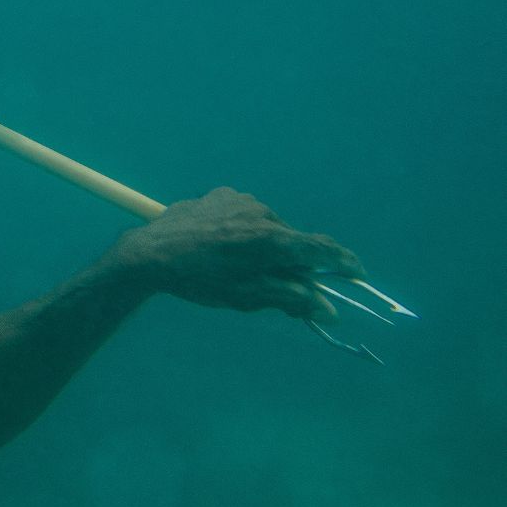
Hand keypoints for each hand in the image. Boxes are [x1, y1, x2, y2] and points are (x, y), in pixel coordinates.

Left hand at [114, 187, 363, 321]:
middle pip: (294, 242)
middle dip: (295, 265)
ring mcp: (241, 200)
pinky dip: (246, 231)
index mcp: (271, 240)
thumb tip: (330, 312)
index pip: (323, 250)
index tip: (357, 274)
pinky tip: (224, 248)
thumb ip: (292, 300)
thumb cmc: (198, 280)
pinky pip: (246, 215)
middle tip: (283, 288)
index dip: (344, 263)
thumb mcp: (247, 297)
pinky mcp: (222, 194)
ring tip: (240, 268)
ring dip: (267, 247)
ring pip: (269, 228)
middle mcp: (261, 213)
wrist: (149, 252)